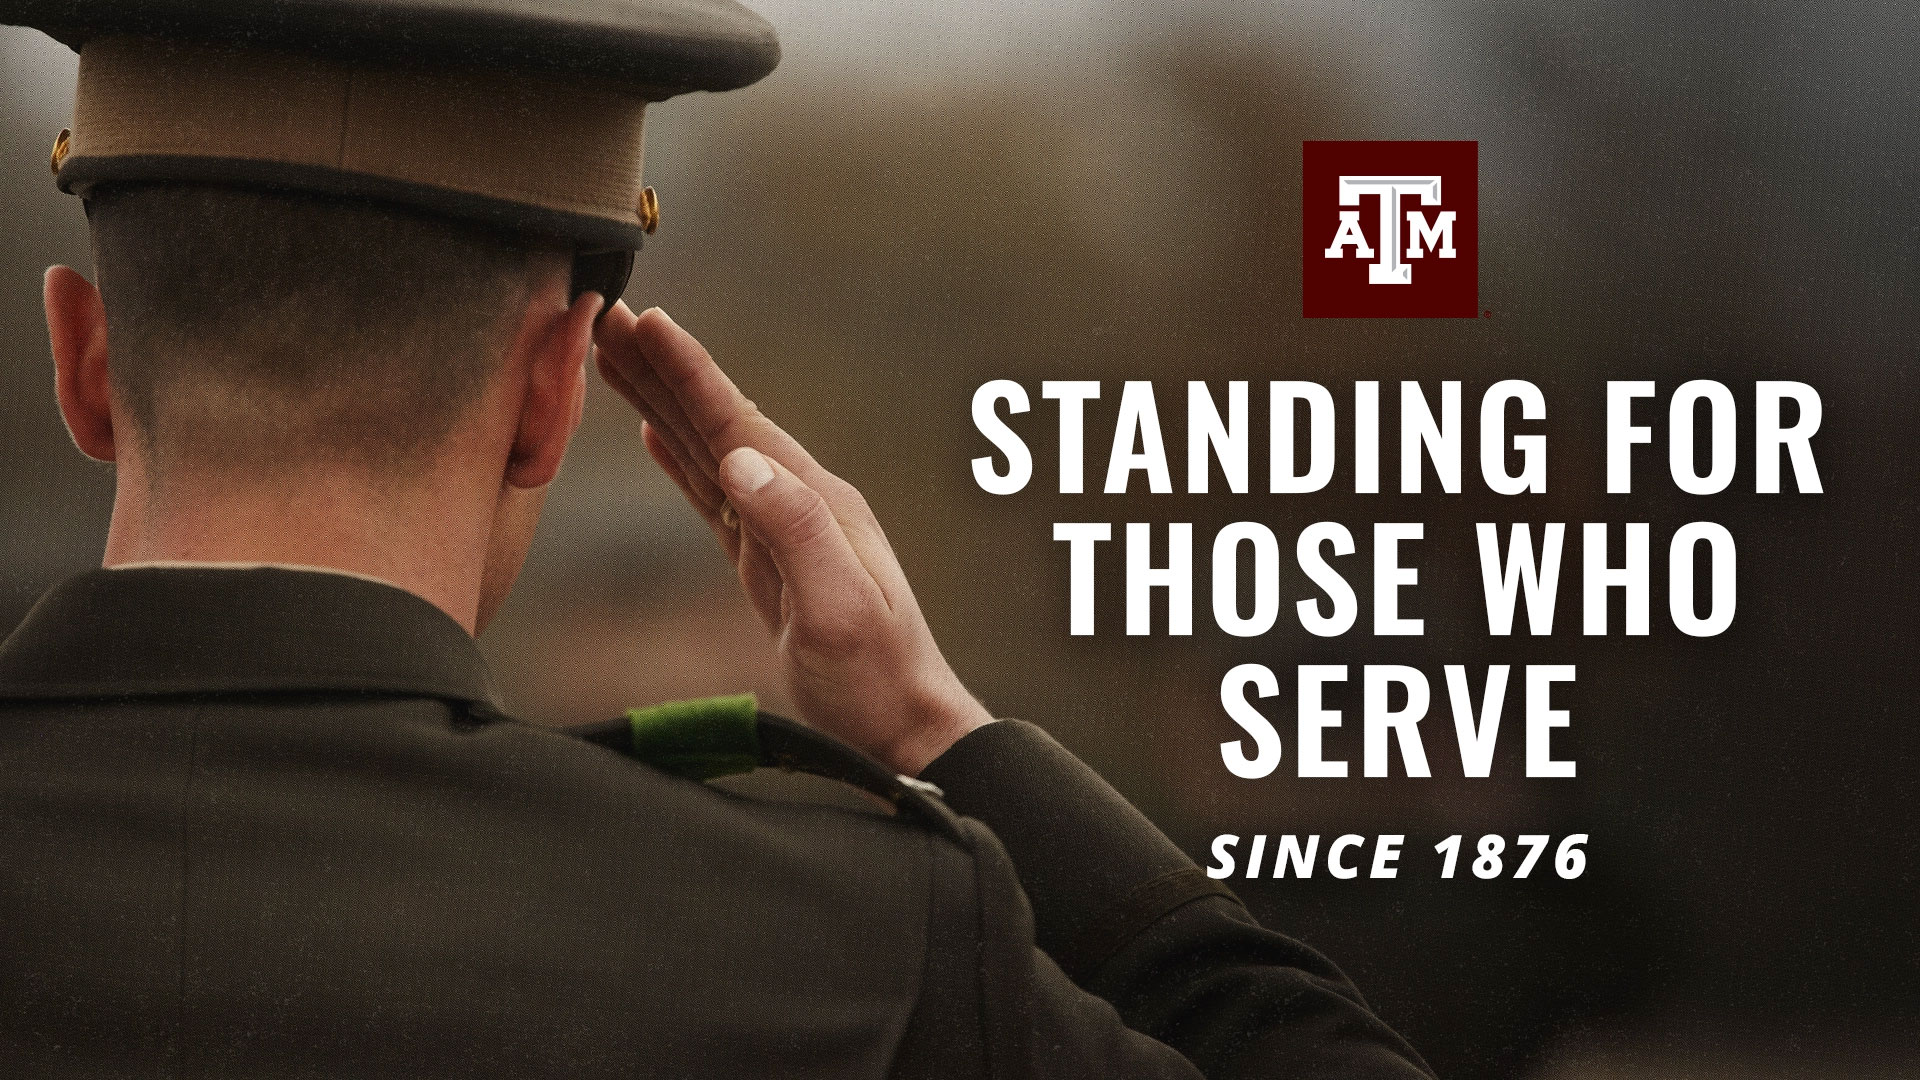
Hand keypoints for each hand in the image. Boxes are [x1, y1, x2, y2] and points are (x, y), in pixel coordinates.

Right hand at [594, 302, 993, 775]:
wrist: (906, 727)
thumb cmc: (877, 677)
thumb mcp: (839, 608)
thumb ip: (795, 531)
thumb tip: (741, 460)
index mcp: (817, 502)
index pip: (739, 423)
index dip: (690, 373)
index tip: (648, 322)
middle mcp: (801, 502)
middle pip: (718, 421)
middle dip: (664, 371)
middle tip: (608, 319)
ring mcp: (785, 528)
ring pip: (710, 450)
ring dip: (663, 403)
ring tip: (616, 359)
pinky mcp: (768, 560)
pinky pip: (714, 494)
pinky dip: (681, 458)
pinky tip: (658, 437)